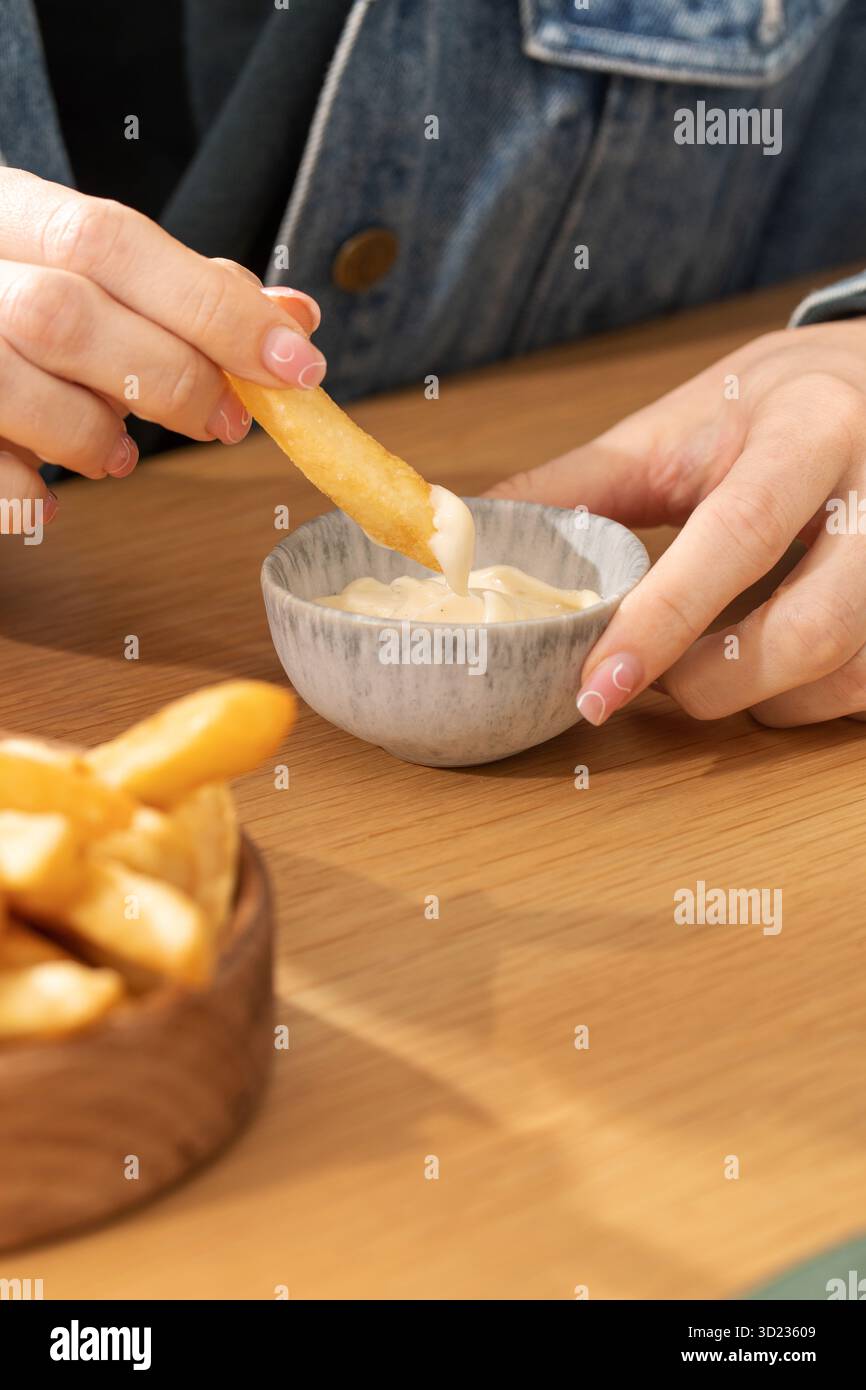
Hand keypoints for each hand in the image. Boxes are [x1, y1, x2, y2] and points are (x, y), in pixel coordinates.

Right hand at [0, 168, 324, 524]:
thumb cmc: (18, 297)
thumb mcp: (92, 273)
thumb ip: (188, 292)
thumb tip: (296, 319)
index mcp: (8, 211)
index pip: (112, 239)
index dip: (213, 307)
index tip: (295, 364)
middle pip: (68, 313)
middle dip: (171, 377)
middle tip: (224, 422)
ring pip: (16, 383)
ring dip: (92, 434)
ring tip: (118, 454)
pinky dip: (26, 490)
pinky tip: (50, 492)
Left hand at [488, 320, 865, 726]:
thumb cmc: (774, 405)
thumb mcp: (679, 423)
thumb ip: (581, 484)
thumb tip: (470, 531)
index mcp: (808, 430)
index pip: (735, 536)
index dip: (663, 622)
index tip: (596, 688)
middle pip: (810, 629)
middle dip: (712, 685)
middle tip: (647, 686)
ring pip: (846, 674)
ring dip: (758, 703)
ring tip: (701, 675)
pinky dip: (803, 703)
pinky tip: (763, 675)